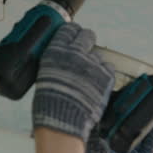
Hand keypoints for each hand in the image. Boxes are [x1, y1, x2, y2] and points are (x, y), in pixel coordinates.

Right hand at [32, 22, 115, 141]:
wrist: (63, 122)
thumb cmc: (48, 105)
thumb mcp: (43, 77)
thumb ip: (54, 63)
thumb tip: (60, 59)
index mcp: (56, 52)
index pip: (68, 30)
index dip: (71, 32)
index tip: (72, 34)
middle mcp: (75, 54)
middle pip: (86, 35)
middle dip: (85, 41)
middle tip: (83, 50)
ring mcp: (92, 64)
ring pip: (98, 54)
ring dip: (93, 62)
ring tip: (87, 77)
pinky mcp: (106, 76)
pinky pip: (109, 67)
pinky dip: (104, 73)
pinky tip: (96, 83)